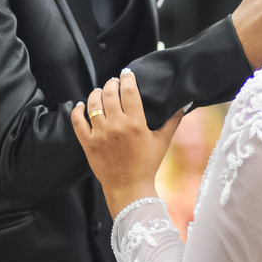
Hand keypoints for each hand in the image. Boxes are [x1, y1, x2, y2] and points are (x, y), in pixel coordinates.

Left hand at [71, 71, 183, 217]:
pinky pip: (77, 121)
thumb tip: (184, 104)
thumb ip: (173, 121)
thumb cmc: (147, 164)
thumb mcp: (162, 141)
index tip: (127, 74)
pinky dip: (77, 110)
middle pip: (110, 93)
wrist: (129, 188)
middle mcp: (117, 126)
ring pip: (93, 103)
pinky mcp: (88, 144)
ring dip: (96, 93)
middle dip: (111, 83)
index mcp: (136, 123)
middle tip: (114, 82)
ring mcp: (100, 134)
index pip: (129, 91)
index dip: (127, 78)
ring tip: (100, 92)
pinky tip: (81, 105)